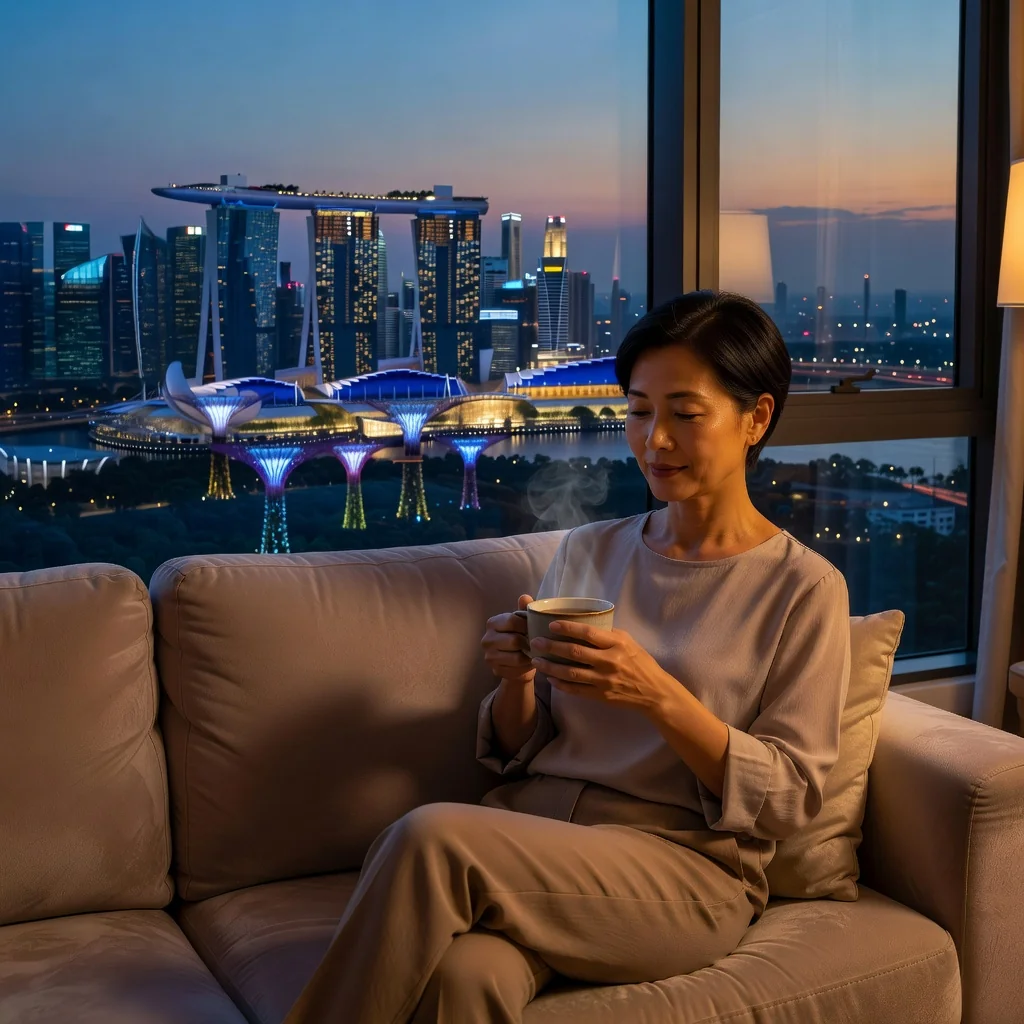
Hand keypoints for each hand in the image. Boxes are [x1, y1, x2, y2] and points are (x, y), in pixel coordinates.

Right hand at [481, 594, 535, 685]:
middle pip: (514, 640)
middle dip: (529, 642)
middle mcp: (487, 639)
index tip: (536, 628)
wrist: (517, 662)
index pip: (512, 621)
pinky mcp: (495, 670)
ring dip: (528, 656)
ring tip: (534, 653)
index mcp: (493, 623)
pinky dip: (525, 667)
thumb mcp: (523, 622)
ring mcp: (489, 656)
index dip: (527, 625)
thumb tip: (524, 597)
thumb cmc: (521, 637)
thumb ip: (524, 609)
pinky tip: (528, 663)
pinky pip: (515, 670)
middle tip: (538, 643)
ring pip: (516, 657)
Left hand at [530, 621, 674, 715]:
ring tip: (536, 660)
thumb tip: (584, 625)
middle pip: (574, 652)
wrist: (654, 692)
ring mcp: (604, 680)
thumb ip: (608, 634)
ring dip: (551, 667)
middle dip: (551, 647)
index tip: (551, 624)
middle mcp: (609, 661)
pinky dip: (561, 684)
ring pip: (571, 673)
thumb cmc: (641, 662)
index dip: (568, 628)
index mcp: (617, 644)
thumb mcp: (629, 642)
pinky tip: (550, 679)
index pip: (588, 633)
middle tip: (535, 642)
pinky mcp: (601, 695)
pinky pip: (576, 690)